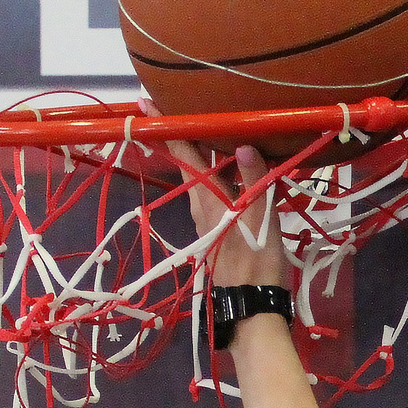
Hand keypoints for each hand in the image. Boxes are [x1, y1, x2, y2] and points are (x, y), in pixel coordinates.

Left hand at [149, 104, 290, 289]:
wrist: (251, 302)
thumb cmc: (255, 258)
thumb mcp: (260, 217)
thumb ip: (254, 179)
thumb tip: (244, 144)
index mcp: (207, 196)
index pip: (183, 153)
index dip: (167, 128)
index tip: (146, 105)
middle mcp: (200, 204)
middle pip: (189, 163)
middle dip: (183, 136)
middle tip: (183, 110)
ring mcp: (207, 218)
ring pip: (201, 178)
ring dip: (203, 156)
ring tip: (213, 134)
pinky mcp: (217, 229)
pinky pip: (213, 192)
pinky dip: (218, 175)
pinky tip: (233, 171)